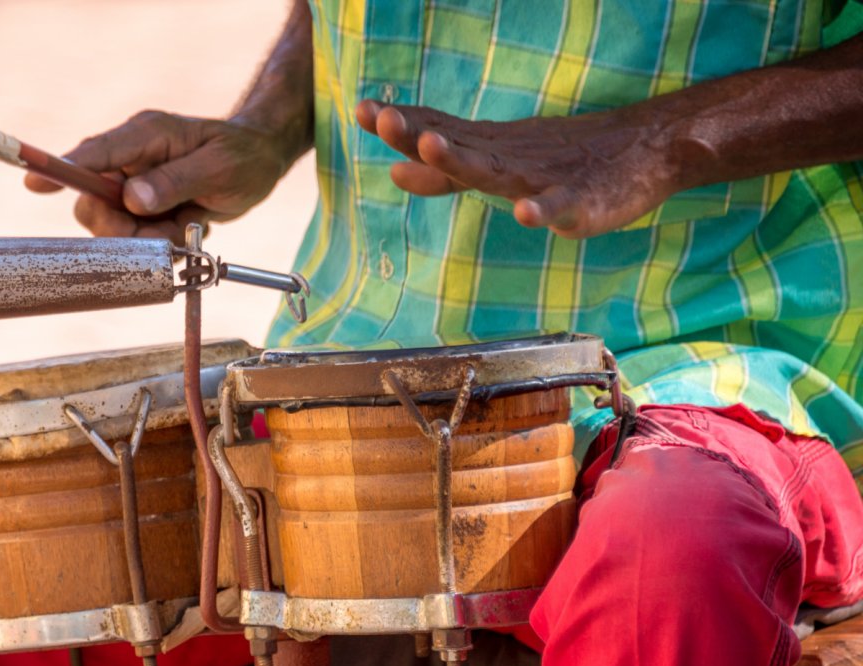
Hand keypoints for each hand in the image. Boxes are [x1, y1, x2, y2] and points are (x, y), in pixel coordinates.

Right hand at [25, 110, 295, 240]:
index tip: (33, 182)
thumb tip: (132, 199)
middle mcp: (131, 158)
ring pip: (113, 226)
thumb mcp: (218, 168)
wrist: (259, 162)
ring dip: (148, 237)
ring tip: (186, 223)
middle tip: (162, 231)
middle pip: (93, 201)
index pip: (94, 153)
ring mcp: (134, 183)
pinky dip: (160, 240)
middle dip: (121, 228)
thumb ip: (174, 182)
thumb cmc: (242, 157)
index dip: (61, 169)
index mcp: (144, 136)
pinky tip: (187, 224)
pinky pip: (135, 236)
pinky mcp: (141, 205)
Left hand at [357, 100, 684, 238]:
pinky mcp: (584, 202)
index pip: (439, 132)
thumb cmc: (561, 160)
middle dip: (419, 133)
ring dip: (463, 159)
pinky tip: (525, 213)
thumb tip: (393, 169)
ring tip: (432, 145)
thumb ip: (446, 173)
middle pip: (457, 146)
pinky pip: (560, 206)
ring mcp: (545, 179)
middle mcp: (511, 158)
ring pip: (498, 171)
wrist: (644, 150)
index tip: (364, 111)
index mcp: (490, 150)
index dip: (402, 124)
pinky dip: (542, 209)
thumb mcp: (498, 165)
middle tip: (384, 119)